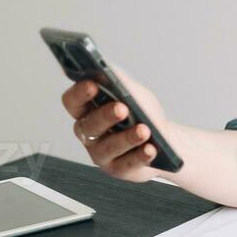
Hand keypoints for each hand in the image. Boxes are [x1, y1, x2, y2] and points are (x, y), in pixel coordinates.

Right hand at [61, 65, 178, 182]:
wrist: (164, 140)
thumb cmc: (141, 113)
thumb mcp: (131, 91)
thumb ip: (117, 78)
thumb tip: (105, 67)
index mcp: (87, 110)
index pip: (72, 101)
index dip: (79, 94)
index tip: (93, 85)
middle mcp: (89, 133)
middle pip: (89, 125)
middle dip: (106, 116)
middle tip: (122, 108)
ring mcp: (101, 153)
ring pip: (109, 146)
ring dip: (127, 138)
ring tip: (144, 130)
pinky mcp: (118, 169)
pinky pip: (128, 163)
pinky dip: (140, 156)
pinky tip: (150, 149)